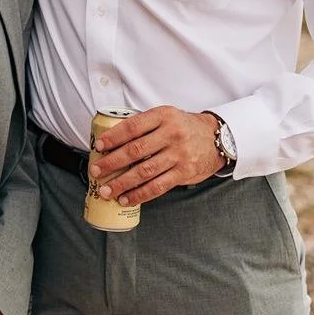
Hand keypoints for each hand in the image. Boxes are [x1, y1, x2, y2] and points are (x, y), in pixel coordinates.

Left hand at [89, 108, 225, 203]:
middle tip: (96, 171)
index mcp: (163, 116)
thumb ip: (145, 125)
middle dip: (112, 162)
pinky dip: (140, 194)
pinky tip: (127, 198)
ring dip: (122, 183)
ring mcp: (179, 154)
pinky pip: (158, 186)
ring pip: (144, 171)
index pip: (133, 126)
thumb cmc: (184, 128)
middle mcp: (171, 134)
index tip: (99, 146)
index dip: (113, 137)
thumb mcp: (167, 116)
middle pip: (135, 150)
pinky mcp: (184, 172)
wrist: (217, 139)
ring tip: (107, 190)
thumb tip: (112, 141)